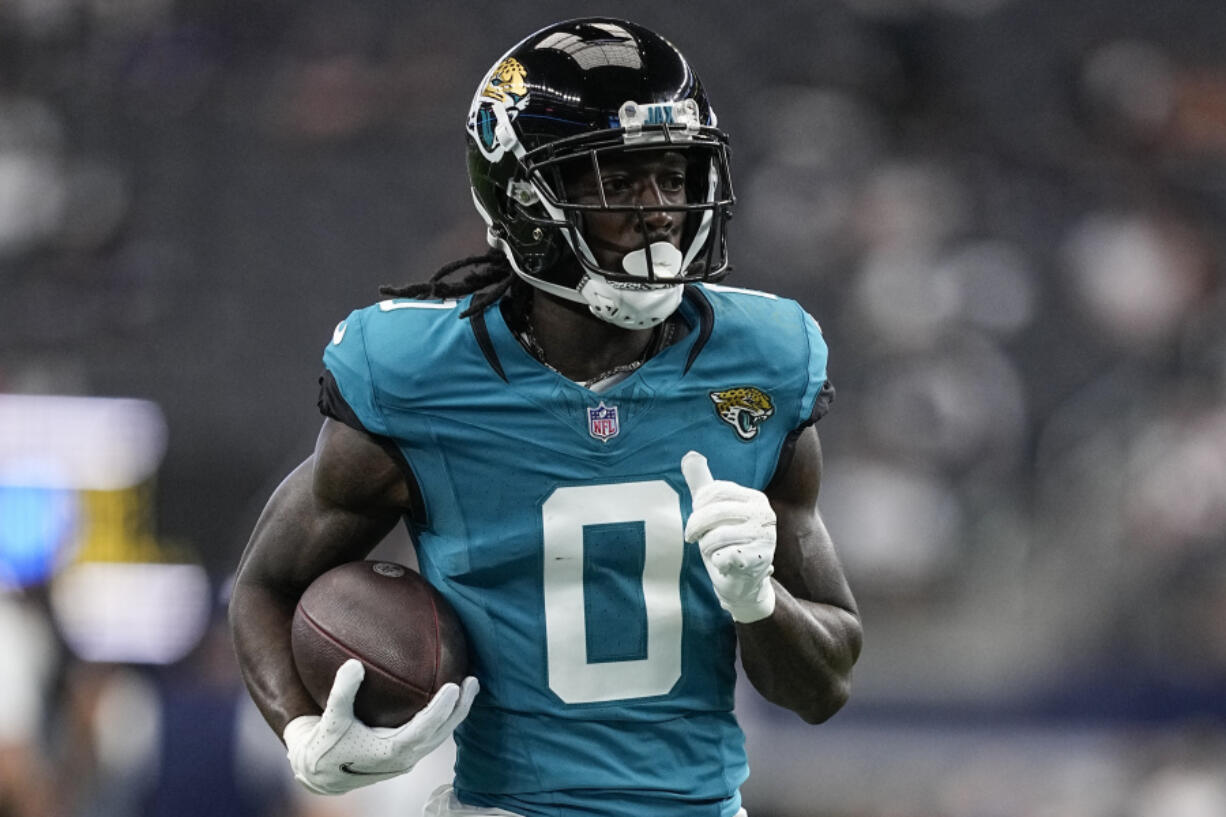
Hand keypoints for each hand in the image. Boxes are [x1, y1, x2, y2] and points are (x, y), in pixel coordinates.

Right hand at [283, 659, 478, 794]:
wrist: (320, 774)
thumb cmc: (325, 745)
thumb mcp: (330, 719)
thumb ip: (342, 693)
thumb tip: (354, 664)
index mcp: (390, 751)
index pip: (425, 729)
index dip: (442, 710)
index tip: (455, 686)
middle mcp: (404, 757)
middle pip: (441, 733)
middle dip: (459, 709)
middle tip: (472, 681)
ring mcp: (406, 758)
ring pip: (439, 735)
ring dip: (455, 713)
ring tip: (468, 686)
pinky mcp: (404, 754)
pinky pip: (429, 734)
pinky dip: (440, 716)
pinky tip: (444, 695)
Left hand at [682, 450, 776, 622]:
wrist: (743, 584)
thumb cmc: (726, 543)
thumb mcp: (713, 510)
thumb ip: (703, 483)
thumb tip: (690, 454)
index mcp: (755, 499)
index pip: (715, 490)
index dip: (698, 506)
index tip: (697, 520)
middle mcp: (765, 515)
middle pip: (713, 512)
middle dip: (696, 527)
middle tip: (695, 538)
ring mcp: (765, 538)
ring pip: (714, 537)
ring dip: (706, 547)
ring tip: (715, 552)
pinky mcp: (760, 561)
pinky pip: (722, 557)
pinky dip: (717, 563)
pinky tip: (726, 564)